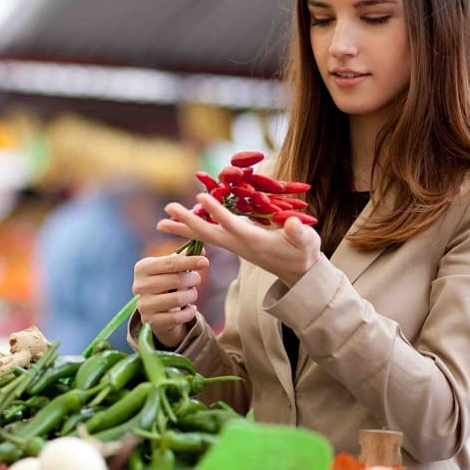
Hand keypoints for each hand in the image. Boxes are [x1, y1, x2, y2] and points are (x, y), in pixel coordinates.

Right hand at [133, 252, 208, 348]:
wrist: (155, 309)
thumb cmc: (165, 282)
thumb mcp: (171, 268)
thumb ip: (184, 257)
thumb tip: (202, 248)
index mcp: (142, 268)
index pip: (170, 263)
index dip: (189, 261)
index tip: (205, 261)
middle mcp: (139, 286)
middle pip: (175, 280)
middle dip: (192, 279)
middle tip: (197, 279)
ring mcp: (144, 305)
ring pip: (178, 299)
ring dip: (192, 295)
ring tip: (192, 293)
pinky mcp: (151, 321)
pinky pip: (177, 317)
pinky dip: (189, 312)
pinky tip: (191, 308)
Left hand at [158, 192, 321, 287]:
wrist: (299, 272)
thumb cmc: (304, 253)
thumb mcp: (307, 242)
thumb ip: (299, 233)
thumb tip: (292, 224)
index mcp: (255, 242)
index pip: (232, 225)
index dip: (216, 211)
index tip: (200, 197)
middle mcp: (240, 245)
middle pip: (209, 233)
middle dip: (188, 221)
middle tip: (167, 209)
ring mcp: (235, 246)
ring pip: (205, 236)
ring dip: (184, 227)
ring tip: (162, 219)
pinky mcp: (235, 244)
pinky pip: (211, 235)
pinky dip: (195, 229)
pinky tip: (182, 223)